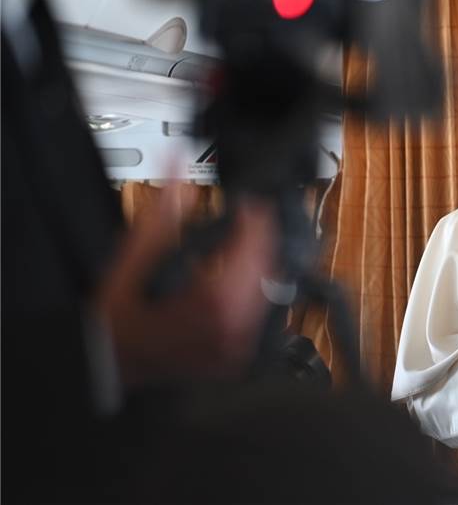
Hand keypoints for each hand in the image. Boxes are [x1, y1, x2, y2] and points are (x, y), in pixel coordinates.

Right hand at [98, 185, 275, 388]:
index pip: (255, 248)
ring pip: (269, 292)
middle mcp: (234, 327)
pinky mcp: (237, 355)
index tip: (250, 204)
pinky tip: (239, 277)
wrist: (110, 366)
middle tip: (250, 217)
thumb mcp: (134, 260)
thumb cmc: (116, 320)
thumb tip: (175, 168)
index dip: (256, 219)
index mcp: (214, 301)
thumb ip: (161, 213)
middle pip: (268, 268)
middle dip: (261, 238)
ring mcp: (238, 346)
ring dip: (261, 263)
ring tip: (246, 242)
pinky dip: (254, 291)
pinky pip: (260, 315)